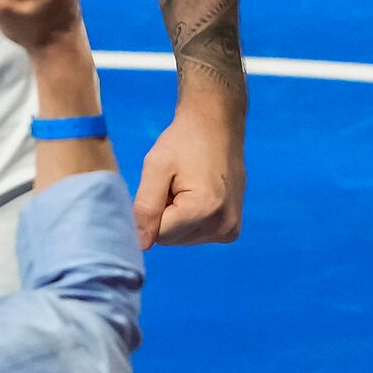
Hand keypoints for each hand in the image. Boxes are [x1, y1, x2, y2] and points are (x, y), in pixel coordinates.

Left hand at [133, 99, 243, 246]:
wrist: (216, 127)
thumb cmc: (184, 142)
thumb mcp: (156, 167)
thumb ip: (146, 208)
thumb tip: (141, 245)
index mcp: (205, 210)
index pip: (158, 234)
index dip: (150, 212)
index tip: (160, 186)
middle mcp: (223, 226)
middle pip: (170, 239)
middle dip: (163, 214)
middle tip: (173, 185)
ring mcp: (230, 230)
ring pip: (181, 238)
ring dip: (175, 217)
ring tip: (185, 187)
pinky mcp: (231, 230)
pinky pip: (195, 234)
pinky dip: (188, 219)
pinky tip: (195, 195)